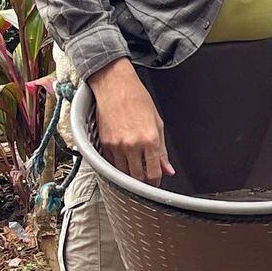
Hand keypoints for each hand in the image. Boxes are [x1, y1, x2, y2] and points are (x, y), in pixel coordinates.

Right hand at [87, 58, 174, 184]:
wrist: (115, 86)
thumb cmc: (137, 99)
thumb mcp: (158, 123)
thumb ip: (162, 150)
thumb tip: (168, 169)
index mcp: (150, 139)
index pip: (153, 173)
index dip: (155, 183)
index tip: (156, 184)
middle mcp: (132, 144)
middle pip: (137, 177)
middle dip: (143, 182)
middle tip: (146, 181)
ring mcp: (116, 145)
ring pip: (122, 174)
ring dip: (129, 177)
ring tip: (135, 173)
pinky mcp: (104, 144)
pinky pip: (111, 164)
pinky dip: (117, 167)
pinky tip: (123, 163)